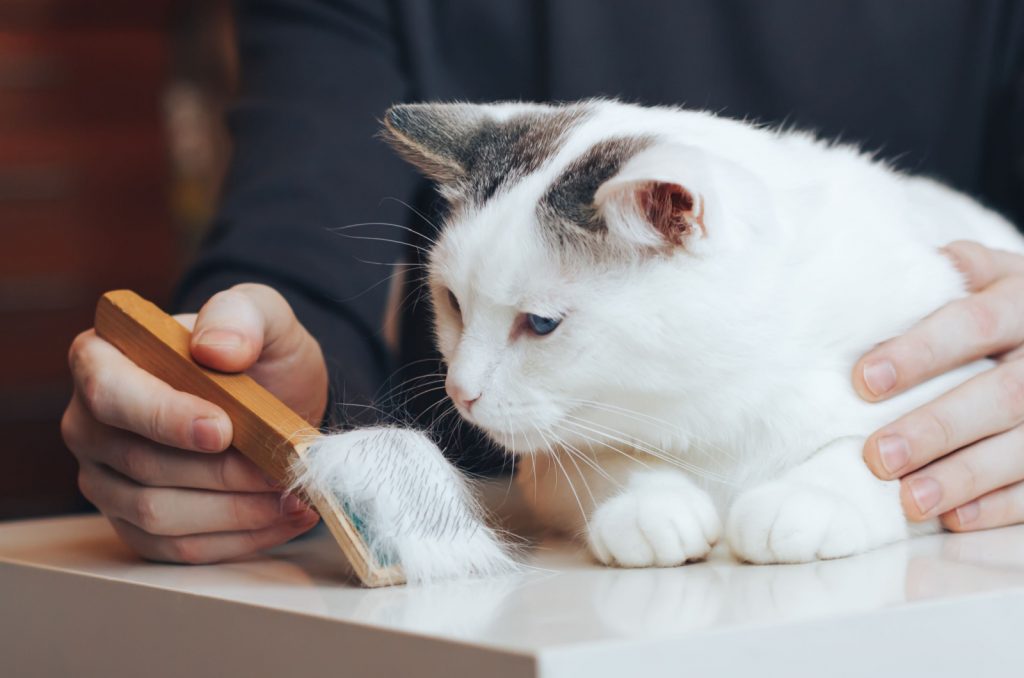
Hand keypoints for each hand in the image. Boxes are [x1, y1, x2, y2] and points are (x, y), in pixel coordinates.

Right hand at [62, 284, 327, 562]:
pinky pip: (176, 549)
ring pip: (157, 514)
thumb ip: (241, 315)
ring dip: (236, 511)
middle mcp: (90, 423)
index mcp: (102, 359)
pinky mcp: (134, 525)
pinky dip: (237, 539)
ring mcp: (106, 479)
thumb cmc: (257, 352)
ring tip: (294, 495)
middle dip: (223, 473)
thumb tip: (215, 348)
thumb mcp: (262, 314)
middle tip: (285, 469)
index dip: (164, 418)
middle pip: (142, 464)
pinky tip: (283, 518)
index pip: (112, 395)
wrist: (274, 397)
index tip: (224, 429)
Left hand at [855, 240, 1023, 531]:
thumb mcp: (984, 277)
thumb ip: (942, 276)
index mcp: (1023, 298)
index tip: (864, 382)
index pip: (974, 323)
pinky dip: (1000, 506)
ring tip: (909, 499)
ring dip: (964, 477)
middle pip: (1002, 394)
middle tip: (878, 455)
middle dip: (938, 426)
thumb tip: (865, 284)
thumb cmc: (998, 306)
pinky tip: (955, 519)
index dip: (920, 352)